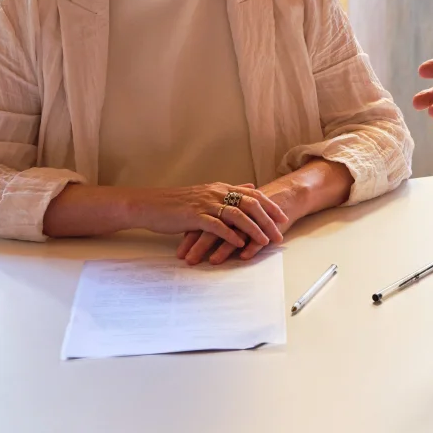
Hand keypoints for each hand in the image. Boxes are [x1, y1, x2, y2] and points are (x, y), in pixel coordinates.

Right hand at [130, 182, 287, 265]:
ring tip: (265, 241)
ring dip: (253, 229)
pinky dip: (230, 235)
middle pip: (250, 204)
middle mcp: (216, 193)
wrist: (149, 205)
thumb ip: (230, 191)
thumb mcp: (207, 193)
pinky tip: (239, 244)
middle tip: (280, 234)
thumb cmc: (178, 203)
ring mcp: (205, 204)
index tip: (283, 218)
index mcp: (221, 188)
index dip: (270, 206)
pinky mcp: (194, 216)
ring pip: (237, 214)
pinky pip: (216, 226)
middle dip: (268, 220)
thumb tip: (251, 187)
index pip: (253, 195)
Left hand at [175, 161, 354, 265]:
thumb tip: (195, 231)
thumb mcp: (233, 209)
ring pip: (235, 233)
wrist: (285, 196)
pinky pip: (259, 236)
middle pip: (215, 228)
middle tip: (188, 260)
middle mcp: (236, 212)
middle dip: (200, 245)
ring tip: (212, 261)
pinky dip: (250, 246)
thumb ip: (215, 218)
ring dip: (223, 248)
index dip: (191, 236)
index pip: (204, 222)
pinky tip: (242, 256)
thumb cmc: (255, 208)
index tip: (179, 252)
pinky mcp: (268, 224)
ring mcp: (253, 218)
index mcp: (226, 207)